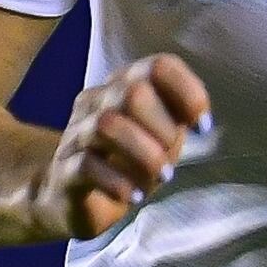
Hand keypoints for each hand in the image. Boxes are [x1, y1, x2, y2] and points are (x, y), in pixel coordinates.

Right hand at [33, 54, 210, 239]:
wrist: (74, 200)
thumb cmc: (127, 163)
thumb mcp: (161, 138)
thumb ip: (179, 119)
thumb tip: (199, 119)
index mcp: (124, 86)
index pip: (158, 67)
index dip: (187, 92)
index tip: (202, 127)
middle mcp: (97, 102)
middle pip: (132, 92)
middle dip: (162, 128)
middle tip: (171, 159)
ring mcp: (76, 134)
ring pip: (108, 125)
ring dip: (144, 154)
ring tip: (161, 177)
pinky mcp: (63, 170)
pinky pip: (87, 165)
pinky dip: (118, 182)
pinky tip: (134, 196)